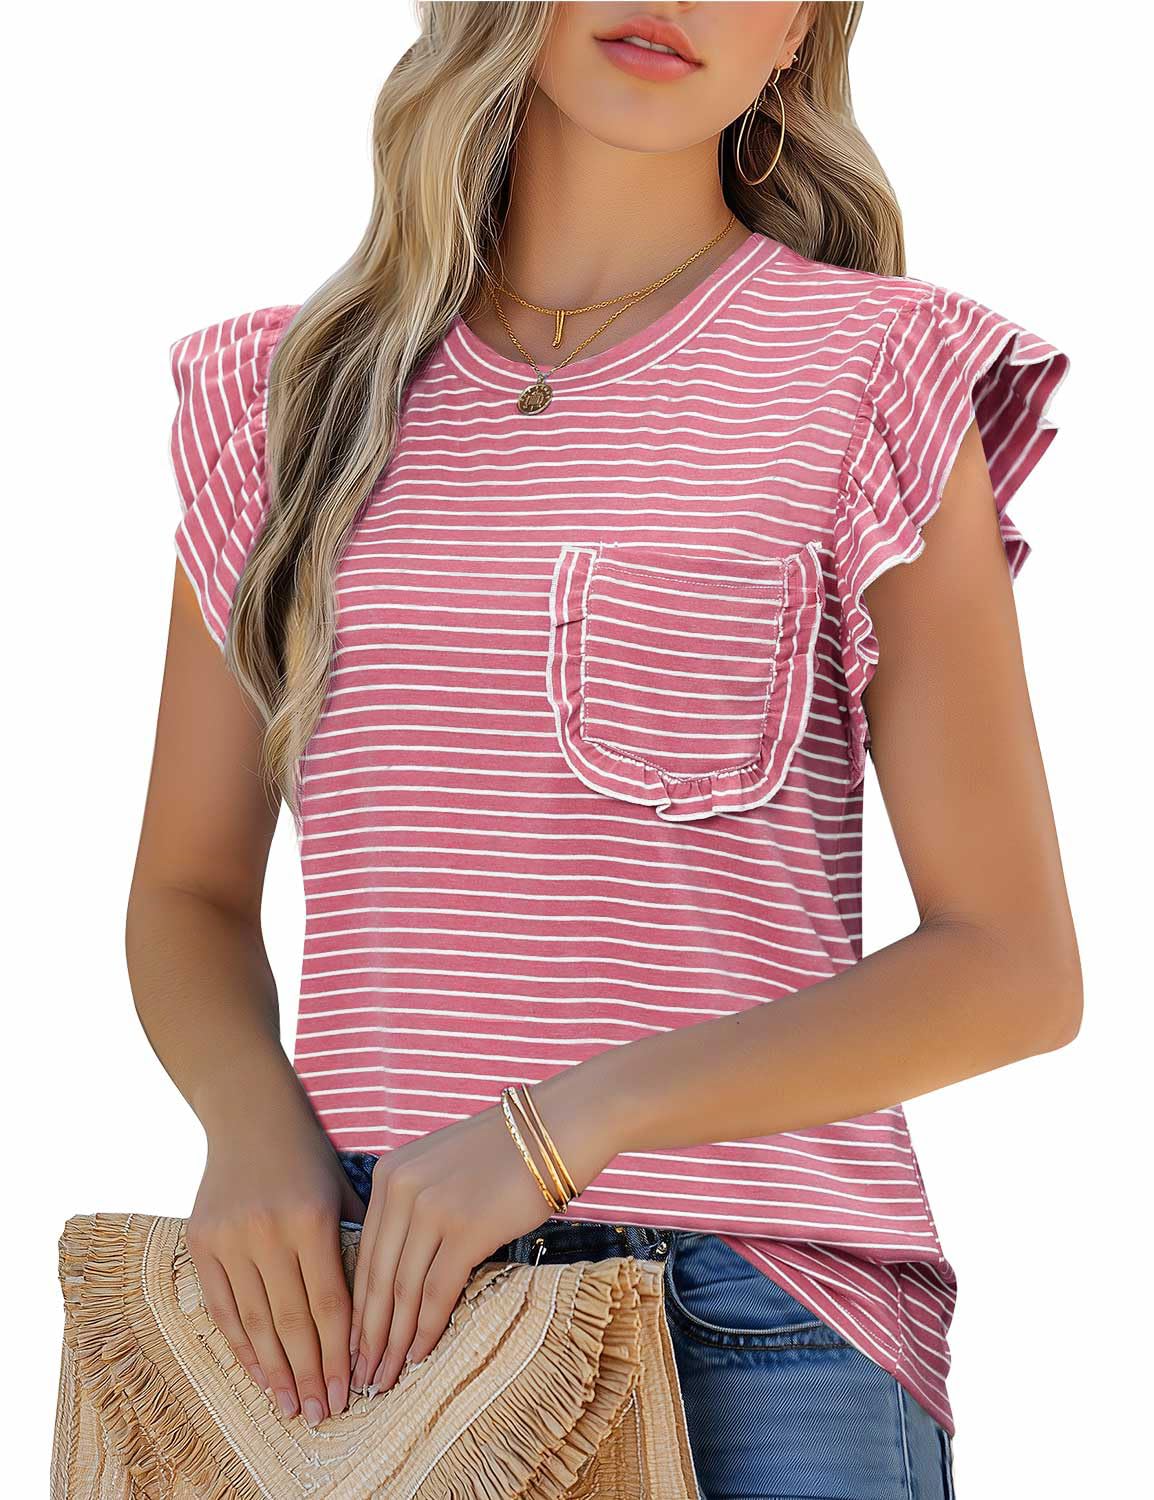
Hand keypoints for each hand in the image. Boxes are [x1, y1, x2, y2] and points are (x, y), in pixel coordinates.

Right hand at [187, 1122, 367, 1425]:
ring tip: (291, 1406)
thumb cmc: (308, 1154)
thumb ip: (357, 1244)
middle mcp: (267, 1231)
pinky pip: (222, 1307)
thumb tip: (376, 1310)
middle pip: (291, 1322)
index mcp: (311, 1219)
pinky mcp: (201, 1243)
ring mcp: (230, 1239)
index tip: (351, 1390)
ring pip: (254, 1322)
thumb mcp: (343, 1189)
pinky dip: (240, 1345)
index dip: (339, 1352)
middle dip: (310, 1373)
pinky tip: (259, 1372)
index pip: (329, 1303)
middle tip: (323, 1412)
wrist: (249, 1113)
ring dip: (275, 1371)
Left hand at [349, 1072, 612, 1396]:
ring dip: (393, 1342)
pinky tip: (419, 1355)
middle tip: (360, 1377)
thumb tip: (401, 1266)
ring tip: (385, 1378)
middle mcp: (401, 1188)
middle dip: (368, 1335)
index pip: (365, 1253)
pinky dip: (425, 1329)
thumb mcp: (442, 1168)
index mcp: (389, 1173)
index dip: (357, 1305)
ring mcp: (432, 1208)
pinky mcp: (466, 1229)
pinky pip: (436, 1291)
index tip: (351, 1343)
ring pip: (402, 1291)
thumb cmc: (505, 1152)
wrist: (556, 1128)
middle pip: (377, 1277)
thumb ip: (414, 1204)